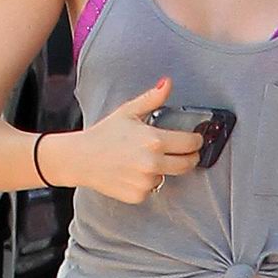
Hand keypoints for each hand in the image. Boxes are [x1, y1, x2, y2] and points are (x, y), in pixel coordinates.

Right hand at [66, 77, 202, 203]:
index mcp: (154, 140)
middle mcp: (153, 163)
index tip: (195, 139)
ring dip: (163, 170)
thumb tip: (167, 83)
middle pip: (188, 164)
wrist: (81, 159)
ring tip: (144, 159)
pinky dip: (147, 182)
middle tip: (183, 152)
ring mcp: (146, 181)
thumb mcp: (128, 112)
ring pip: (168, 176)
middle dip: (190, 157)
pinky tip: (133, 172)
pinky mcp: (139, 195)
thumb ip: (152, 99)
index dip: (196, 140)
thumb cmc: (104, 135)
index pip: (191, 143)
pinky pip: (152, 188)